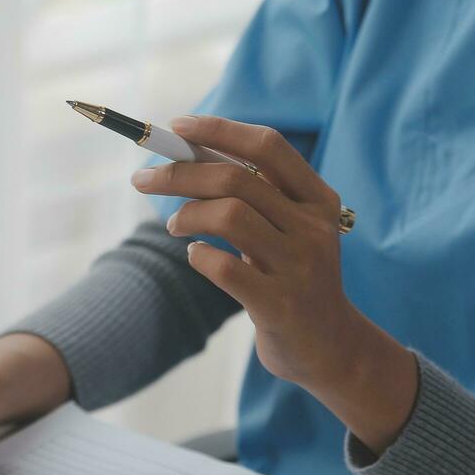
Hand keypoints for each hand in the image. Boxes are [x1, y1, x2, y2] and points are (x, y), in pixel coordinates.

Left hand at [131, 115, 417, 452]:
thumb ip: (254, 196)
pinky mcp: (278, 305)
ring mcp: (299, 267)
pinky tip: (197, 257)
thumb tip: (188, 156)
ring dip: (187, 215)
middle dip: (179, 173)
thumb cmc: (295, 279)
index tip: (177, 126)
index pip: (268, 146)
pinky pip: (225, 268)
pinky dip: (199, 257)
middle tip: (144, 180)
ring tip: (175, 226)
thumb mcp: (289, 231)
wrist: (330, 348)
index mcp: (319, 200)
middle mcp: (314, 228)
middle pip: (236, 179)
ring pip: (229, 216)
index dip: (219, 130)